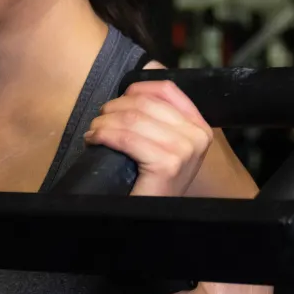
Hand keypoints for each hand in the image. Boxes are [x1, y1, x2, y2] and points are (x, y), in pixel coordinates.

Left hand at [83, 62, 212, 197]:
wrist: (149, 216)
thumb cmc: (151, 182)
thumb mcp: (162, 145)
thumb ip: (156, 116)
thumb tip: (140, 77)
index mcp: (199, 127)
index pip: (167, 89)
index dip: (136, 88)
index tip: (117, 102)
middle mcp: (197, 136)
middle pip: (145, 102)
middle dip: (114, 108)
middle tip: (98, 120)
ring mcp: (184, 150)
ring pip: (132, 118)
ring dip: (104, 122)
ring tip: (94, 131)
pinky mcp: (167, 163)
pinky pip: (126, 138)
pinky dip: (103, 135)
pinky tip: (94, 140)